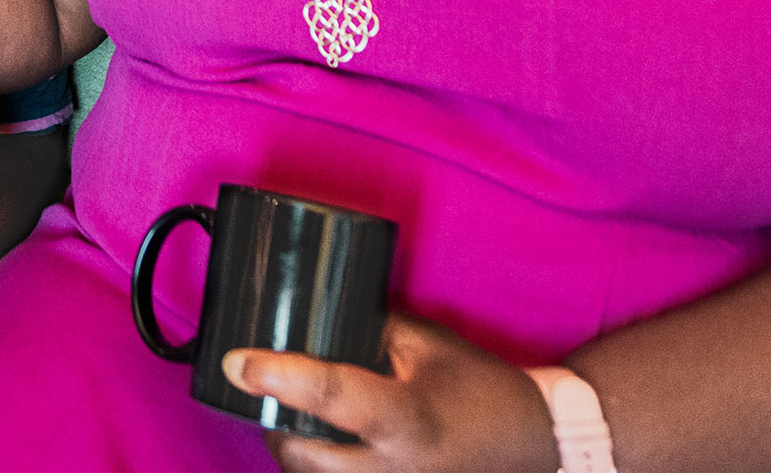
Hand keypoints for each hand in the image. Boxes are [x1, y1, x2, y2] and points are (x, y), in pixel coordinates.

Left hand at [222, 313, 557, 472]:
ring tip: (291, 415)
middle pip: (302, 456)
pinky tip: (319, 443)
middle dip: (272, 424)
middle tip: (261, 389)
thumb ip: (366, 328)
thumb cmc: (481, 389)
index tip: (235, 359)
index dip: (275, 374)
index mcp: (405, 418)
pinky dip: (319, 468)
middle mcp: (393, 468)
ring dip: (292, 451)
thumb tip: (305, 313)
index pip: (328, 394)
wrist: (535, 446)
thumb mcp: (426, 343)